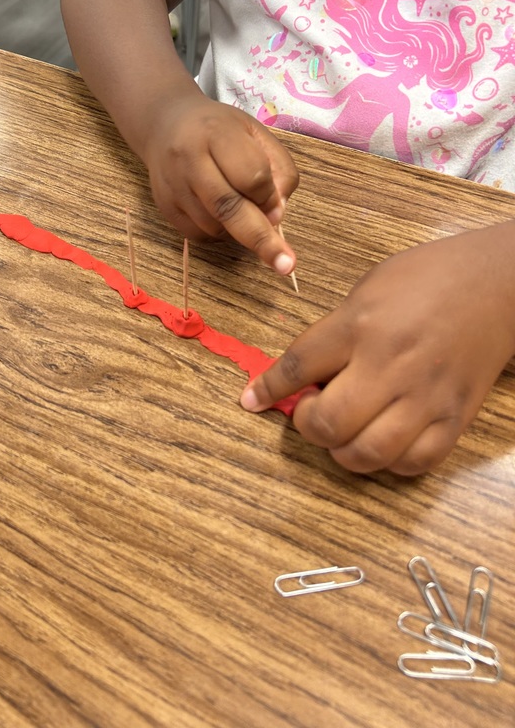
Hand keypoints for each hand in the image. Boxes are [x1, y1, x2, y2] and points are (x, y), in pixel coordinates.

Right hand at [142, 93, 298, 272]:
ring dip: (239, 230)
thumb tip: (276, 216)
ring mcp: (174, 187)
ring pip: (215, 226)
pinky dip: (220, 233)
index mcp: (216, 134)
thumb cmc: (219, 129)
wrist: (164, 125)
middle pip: (229, 208)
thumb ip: (277, 169)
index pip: (251, 176)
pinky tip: (221, 213)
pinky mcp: (165, 208)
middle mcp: (189, 160)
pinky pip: (200, 235)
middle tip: (285, 265)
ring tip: (242, 208)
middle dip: (261, 239)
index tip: (275, 202)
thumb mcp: (256, 134)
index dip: (268, 195)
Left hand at [241, 224, 514, 474]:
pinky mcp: (456, 418)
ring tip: (343, 428)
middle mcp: (391, 364)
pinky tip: (381, 438)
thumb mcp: (365, 290)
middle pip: (329, 421)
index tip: (251, 400)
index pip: (299, 366)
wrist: (496, 284)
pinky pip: (412, 463)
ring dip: (341, 449)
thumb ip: (332, 334)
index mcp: (360, 324)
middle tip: (310, 410)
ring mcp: (426, 396)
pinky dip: (388, 461)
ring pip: (367, 453)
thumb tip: (302, 376)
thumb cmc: (426, 278)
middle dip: (307, 424)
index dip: (267, 388)